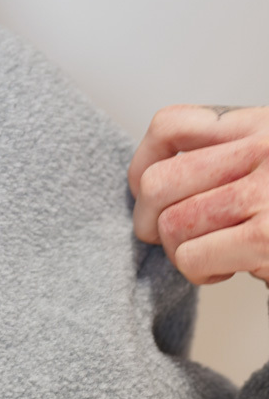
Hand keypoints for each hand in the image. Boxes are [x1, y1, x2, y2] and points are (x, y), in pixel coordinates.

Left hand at [129, 105, 268, 284]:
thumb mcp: (264, 165)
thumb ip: (221, 158)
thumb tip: (147, 184)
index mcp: (259, 126)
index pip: (169, 127)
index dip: (142, 167)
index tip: (148, 196)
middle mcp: (263, 150)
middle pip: (159, 183)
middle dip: (152, 222)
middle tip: (176, 239)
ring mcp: (267, 192)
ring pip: (172, 225)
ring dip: (182, 252)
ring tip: (215, 253)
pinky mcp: (268, 237)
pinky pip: (192, 257)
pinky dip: (200, 272)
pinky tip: (229, 269)